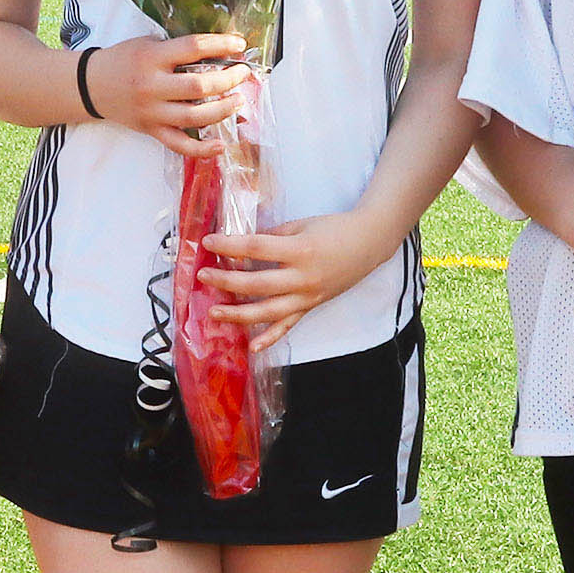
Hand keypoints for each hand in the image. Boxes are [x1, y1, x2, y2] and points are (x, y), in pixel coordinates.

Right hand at [86, 33, 252, 159]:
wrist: (91, 85)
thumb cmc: (123, 60)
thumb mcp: (147, 44)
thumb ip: (177, 49)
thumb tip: (219, 53)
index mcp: (152, 58)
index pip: (193, 48)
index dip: (220, 45)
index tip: (239, 45)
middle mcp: (151, 86)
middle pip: (198, 87)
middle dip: (228, 80)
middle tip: (242, 74)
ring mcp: (151, 112)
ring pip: (194, 117)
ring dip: (223, 110)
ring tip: (238, 100)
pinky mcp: (151, 130)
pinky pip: (180, 145)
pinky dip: (202, 149)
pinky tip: (221, 145)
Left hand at [196, 211, 387, 352]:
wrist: (369, 243)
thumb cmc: (334, 229)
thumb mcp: (301, 225)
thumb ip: (272, 238)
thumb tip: (241, 247)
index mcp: (300, 250)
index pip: (256, 249)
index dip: (229, 245)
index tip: (208, 242)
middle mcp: (303, 278)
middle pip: (257, 283)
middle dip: (226, 280)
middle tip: (204, 276)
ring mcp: (308, 296)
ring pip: (268, 311)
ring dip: (239, 314)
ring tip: (214, 311)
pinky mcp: (311, 306)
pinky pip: (288, 326)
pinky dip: (270, 338)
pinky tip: (252, 347)